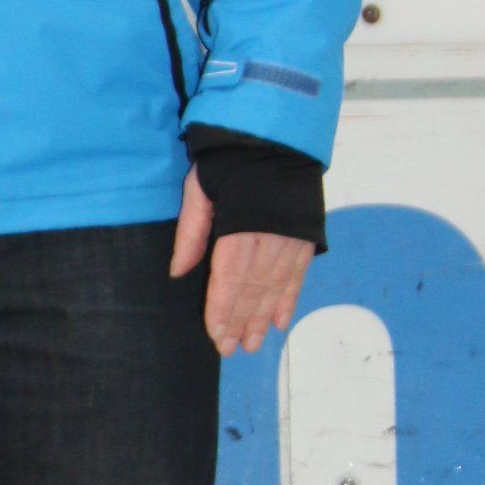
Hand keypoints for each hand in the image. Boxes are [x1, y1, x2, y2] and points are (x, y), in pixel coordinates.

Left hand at [169, 170, 313, 356]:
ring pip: (276, 285)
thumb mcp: (199, 188)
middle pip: (253, 289)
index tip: (216, 337)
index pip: (228, 279)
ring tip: (253, 342)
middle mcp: (268, 237)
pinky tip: (281, 320)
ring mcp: (291, 237)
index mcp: (238, 227)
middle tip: (233, 349)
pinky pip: (298, 273)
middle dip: (242, 321)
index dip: (222, 311)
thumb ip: (190, 232)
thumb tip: (178, 272)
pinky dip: (289, 298)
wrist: (277, 134)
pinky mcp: (306, 234)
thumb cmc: (229, 160)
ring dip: (264, 316)